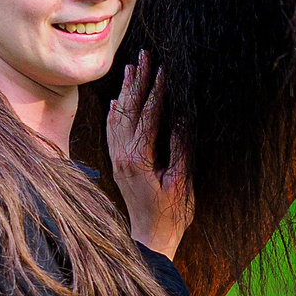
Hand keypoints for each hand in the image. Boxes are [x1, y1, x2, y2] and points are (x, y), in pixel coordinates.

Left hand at [106, 52, 192, 258]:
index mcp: (138, 158)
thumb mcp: (182, 181)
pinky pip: (113, 131)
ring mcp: (117, 160)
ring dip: (126, 91)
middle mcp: (122, 155)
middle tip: (145, 56)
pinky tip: (117, 100)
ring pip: (118, 117)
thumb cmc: (171, 215)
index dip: (158, 90)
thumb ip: (180, 148)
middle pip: (130, 110)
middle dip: (138, 81)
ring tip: (131, 67)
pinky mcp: (118, 164)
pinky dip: (116, 112)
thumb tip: (181, 118)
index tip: (164, 68)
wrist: (151, 239)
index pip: (149, 115)